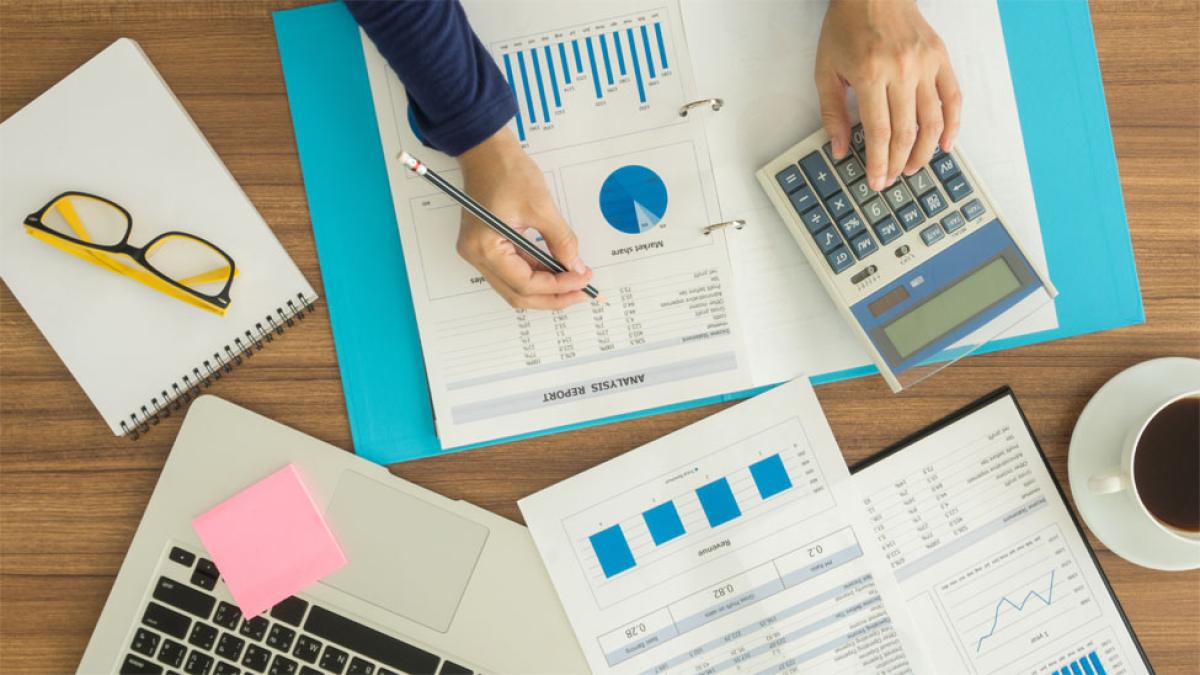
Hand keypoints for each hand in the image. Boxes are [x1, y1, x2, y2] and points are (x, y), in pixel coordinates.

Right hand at [457, 127, 592, 309]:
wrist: (487, 150)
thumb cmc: (506, 170)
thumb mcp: (541, 207)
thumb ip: (561, 241)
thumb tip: (575, 266)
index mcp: (485, 247)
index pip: (525, 283)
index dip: (557, 287)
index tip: (582, 281)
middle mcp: (476, 255)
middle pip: (517, 293)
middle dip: (552, 296)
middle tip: (581, 292)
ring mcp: (479, 252)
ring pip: (515, 285)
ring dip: (545, 287)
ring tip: (573, 282)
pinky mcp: (487, 245)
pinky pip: (513, 270)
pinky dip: (536, 273)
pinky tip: (557, 271)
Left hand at [815, 0, 961, 190]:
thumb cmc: (847, 27)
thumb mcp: (825, 70)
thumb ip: (832, 113)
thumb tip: (840, 149)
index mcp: (870, 74)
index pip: (879, 132)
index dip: (879, 162)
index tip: (876, 180)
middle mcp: (901, 70)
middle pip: (906, 132)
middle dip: (898, 163)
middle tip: (892, 178)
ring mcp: (925, 64)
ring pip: (932, 121)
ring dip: (924, 151)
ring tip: (913, 167)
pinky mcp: (941, 58)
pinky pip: (953, 98)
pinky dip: (952, 125)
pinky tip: (945, 145)